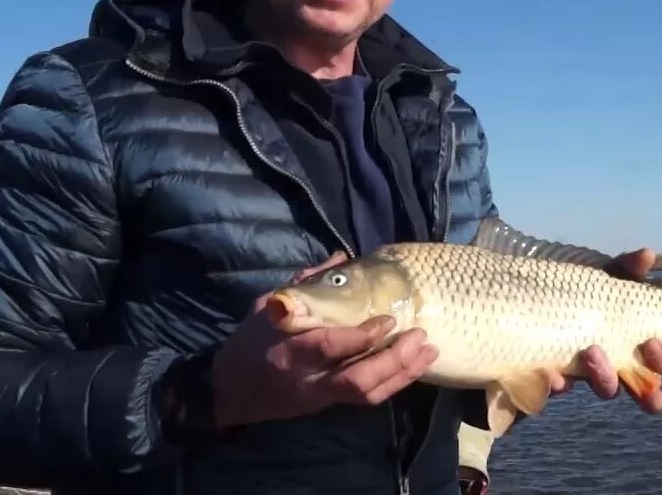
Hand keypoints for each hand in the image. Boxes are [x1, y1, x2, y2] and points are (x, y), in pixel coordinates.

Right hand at [210, 251, 438, 427]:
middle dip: (393, 360)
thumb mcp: (268, 306)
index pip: (329, 347)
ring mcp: (322, 395)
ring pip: (368, 393)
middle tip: (419, 334)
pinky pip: (368, 399)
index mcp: (289, 350)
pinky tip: (417, 366)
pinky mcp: (331, 404)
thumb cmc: (251, 341)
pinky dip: (395, 383)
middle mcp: (309, 378)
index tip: (387, 319)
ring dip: (403, 373)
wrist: (232, 389)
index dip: (361, 337)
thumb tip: (340, 257)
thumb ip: (304, 284)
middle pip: (357, 380)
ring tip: (429, 349)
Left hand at [549, 247, 661, 413]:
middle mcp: (611, 365)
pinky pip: (556, 391)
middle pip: (639, 384)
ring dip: (605, 376)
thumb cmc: (568, 294)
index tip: (655, 344)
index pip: (656, 359)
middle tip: (633, 359)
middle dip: (644, 379)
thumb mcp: (596, 279)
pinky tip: (554, 375)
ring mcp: (580, 378)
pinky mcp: (547, 387)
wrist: (510, 307)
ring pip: (604, 388)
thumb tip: (649, 254)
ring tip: (593, 353)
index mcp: (628, 341)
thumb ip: (623, 269)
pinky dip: (557, 383)